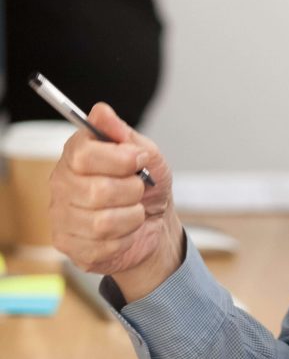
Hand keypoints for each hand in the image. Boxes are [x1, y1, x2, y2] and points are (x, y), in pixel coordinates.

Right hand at [50, 103, 183, 301]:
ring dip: (132, 217)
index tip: (139, 159)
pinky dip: (126, 238)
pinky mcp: (69, 244)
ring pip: (102, 222)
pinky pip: (104, 245)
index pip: (84, 155)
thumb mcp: (147, 155)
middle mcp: (62, 184)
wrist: (155, 223)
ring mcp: (62, 216)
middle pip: (97, 191)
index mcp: (76, 155)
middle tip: (138, 190)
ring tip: (133, 211)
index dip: (119, 158)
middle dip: (132, 191)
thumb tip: (101, 112)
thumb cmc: (148, 186)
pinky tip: (124, 231)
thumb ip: (125, 135)